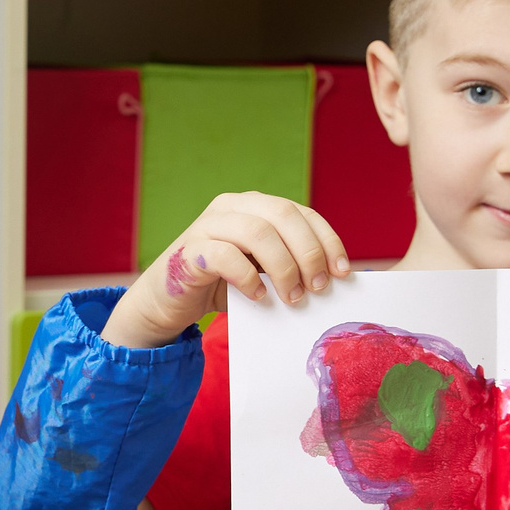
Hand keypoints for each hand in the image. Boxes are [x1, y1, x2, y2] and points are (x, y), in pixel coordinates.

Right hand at [103, 192, 350, 349]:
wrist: (166, 303)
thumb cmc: (220, 286)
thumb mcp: (261, 271)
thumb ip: (288, 264)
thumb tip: (333, 278)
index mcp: (254, 206)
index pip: (300, 212)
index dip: (326, 239)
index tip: (342, 272)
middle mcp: (231, 207)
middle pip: (283, 215)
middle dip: (308, 252)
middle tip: (317, 287)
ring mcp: (207, 225)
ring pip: (257, 232)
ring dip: (282, 267)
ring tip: (291, 297)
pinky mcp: (188, 251)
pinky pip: (225, 256)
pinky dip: (247, 278)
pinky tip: (257, 297)